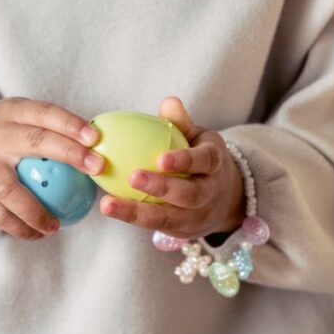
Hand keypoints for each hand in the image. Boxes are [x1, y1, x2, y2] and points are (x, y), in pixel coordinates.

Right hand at [0, 97, 103, 239]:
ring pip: (9, 190)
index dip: (70, 124)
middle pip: (33, 142)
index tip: (95, 138)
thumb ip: (55, 129)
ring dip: (36, 212)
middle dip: (68, 154)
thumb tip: (99, 148)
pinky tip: (38, 234)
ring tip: (56, 225)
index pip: (44, 113)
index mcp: (13, 111)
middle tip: (96, 169)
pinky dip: (18, 227)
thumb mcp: (27, 117)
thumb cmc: (11, 131)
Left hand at [100, 97, 245, 238]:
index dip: (185, 161)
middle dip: (162, 188)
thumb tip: (168, 102)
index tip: (161, 159)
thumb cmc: (202, 158)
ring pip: (168, 218)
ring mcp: (197, 217)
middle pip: (189, 195)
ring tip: (108, 204)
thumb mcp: (199, 138)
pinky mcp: (181, 231)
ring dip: (137, 212)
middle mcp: (210, 193)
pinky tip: (110, 206)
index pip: (205, 161)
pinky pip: (156, 225)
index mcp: (215, 164)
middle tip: (133, 177)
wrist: (226, 198)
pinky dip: (133, 217)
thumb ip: (182, 123)